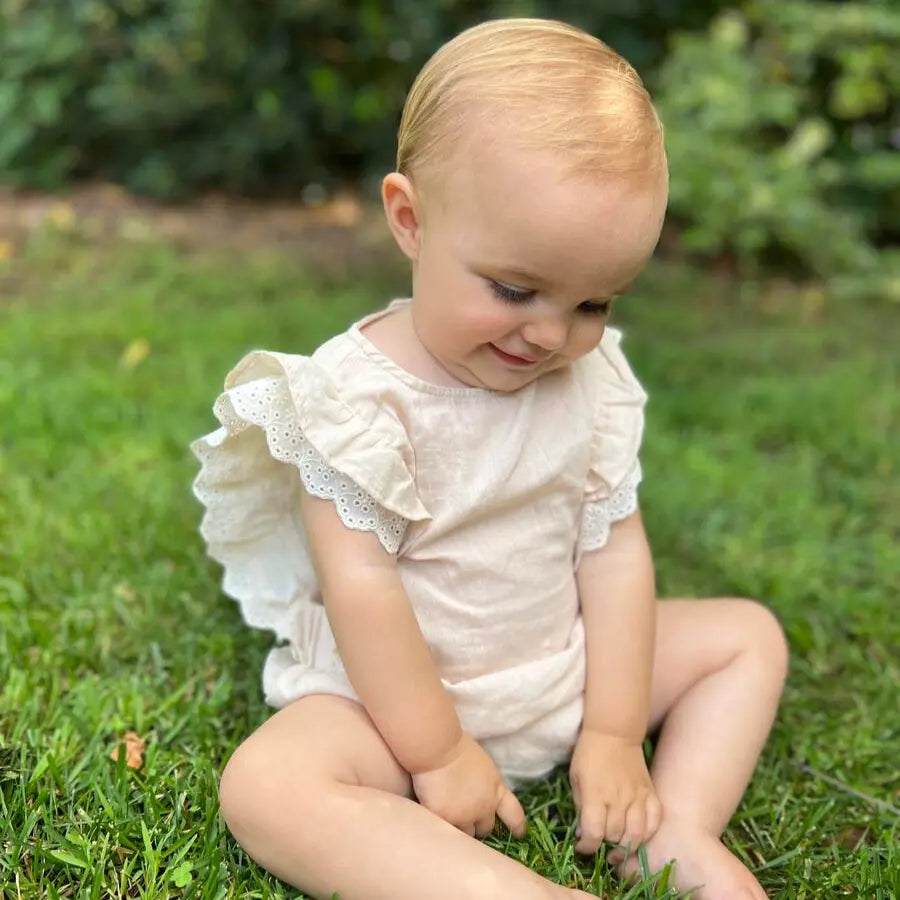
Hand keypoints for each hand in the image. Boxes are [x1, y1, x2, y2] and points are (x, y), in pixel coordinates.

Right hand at [411, 733, 525, 838]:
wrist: (439, 749)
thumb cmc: (458, 748)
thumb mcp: (482, 766)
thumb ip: (483, 784)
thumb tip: (477, 789)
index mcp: (496, 790)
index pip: (514, 814)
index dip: (517, 826)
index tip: (519, 834)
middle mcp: (484, 807)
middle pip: (486, 829)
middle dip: (479, 827)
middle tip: (468, 822)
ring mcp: (464, 817)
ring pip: (465, 836)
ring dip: (460, 832)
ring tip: (450, 825)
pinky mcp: (444, 820)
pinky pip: (443, 832)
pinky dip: (440, 829)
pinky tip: (435, 825)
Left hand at [569, 728, 661, 855]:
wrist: (614, 733)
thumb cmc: (589, 754)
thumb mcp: (576, 779)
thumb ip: (580, 806)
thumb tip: (584, 832)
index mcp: (595, 795)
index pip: (594, 833)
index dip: (587, 847)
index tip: (583, 847)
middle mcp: (618, 799)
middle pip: (614, 836)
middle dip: (604, 845)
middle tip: (599, 843)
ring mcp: (637, 797)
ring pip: (636, 834)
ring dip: (626, 847)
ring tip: (618, 848)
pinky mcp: (650, 793)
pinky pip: (654, 821)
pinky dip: (648, 833)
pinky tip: (638, 836)